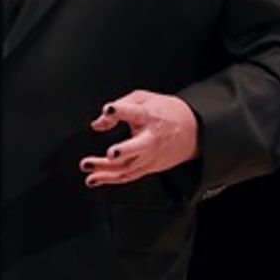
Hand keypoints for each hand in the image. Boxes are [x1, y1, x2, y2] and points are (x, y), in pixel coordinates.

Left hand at [79, 90, 198, 187]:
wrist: (192, 131)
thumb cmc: (164, 112)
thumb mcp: (143, 99)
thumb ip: (119, 106)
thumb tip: (99, 123)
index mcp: (150, 116)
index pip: (135, 112)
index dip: (120, 110)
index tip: (109, 109)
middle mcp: (151, 138)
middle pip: (138, 147)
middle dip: (123, 151)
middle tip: (109, 153)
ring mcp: (150, 156)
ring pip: (128, 167)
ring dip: (106, 170)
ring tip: (87, 166)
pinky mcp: (148, 168)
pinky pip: (128, 176)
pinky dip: (110, 179)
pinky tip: (94, 179)